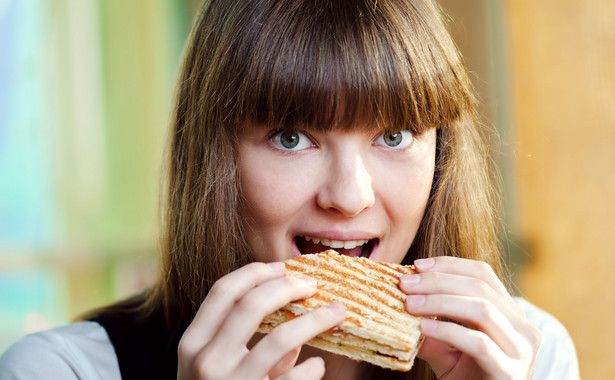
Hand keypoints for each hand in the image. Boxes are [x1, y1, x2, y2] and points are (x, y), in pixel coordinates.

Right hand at [177, 262, 345, 379]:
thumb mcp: (212, 366)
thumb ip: (239, 337)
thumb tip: (289, 310)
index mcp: (192, 343)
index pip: (223, 291)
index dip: (256, 272)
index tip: (282, 267)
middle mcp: (207, 361)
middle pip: (253, 303)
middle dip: (289, 286)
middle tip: (312, 284)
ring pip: (282, 338)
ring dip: (316, 319)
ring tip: (337, 312)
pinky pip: (296, 378)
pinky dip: (312, 369)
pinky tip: (317, 367)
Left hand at [399, 257, 540, 379]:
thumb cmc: (471, 379)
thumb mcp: (448, 350)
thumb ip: (430, 328)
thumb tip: (398, 302)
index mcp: (510, 314)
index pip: (482, 274)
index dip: (448, 265)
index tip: (416, 265)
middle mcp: (522, 327)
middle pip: (480, 287)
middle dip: (438, 281)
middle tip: (405, 283)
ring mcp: (520, 350)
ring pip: (482, 309)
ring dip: (440, 302)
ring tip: (410, 303)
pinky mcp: (510, 372)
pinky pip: (479, 343)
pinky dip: (448, 331)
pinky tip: (424, 328)